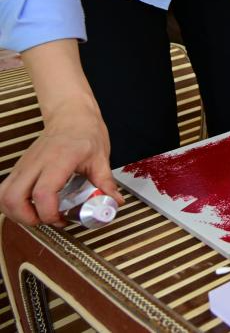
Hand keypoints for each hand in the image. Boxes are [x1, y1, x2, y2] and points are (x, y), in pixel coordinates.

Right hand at [0, 101, 122, 225]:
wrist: (71, 114)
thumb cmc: (85, 132)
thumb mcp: (100, 158)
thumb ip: (106, 183)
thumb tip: (114, 202)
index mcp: (59, 160)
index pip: (43, 193)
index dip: (49, 213)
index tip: (63, 218)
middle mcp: (36, 162)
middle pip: (13, 198)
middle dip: (27, 218)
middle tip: (48, 219)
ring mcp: (24, 164)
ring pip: (3, 195)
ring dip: (16, 212)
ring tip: (38, 214)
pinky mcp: (20, 167)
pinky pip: (5, 189)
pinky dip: (13, 203)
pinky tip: (31, 205)